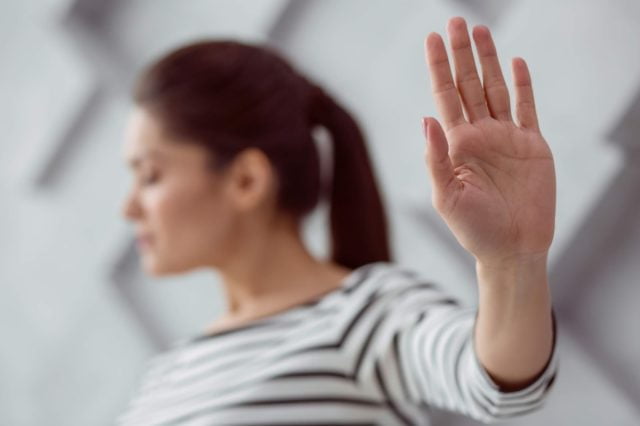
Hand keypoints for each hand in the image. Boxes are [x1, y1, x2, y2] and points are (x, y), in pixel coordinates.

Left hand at [421, 17, 555, 266]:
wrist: (512, 250)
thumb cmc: (474, 229)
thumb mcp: (447, 197)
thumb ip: (436, 158)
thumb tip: (424, 118)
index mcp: (456, 145)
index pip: (444, 96)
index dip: (438, 67)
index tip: (432, 39)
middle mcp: (479, 135)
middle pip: (468, 84)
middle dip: (461, 54)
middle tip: (456, 22)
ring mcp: (506, 138)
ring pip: (495, 88)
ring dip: (489, 60)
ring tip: (481, 31)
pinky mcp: (532, 146)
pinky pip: (526, 108)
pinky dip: (523, 85)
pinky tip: (516, 64)